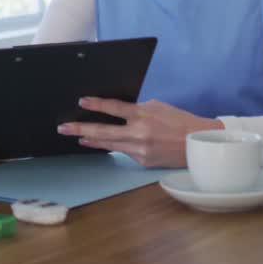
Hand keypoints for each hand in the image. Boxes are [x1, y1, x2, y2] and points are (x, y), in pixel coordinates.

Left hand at [56, 98, 223, 167]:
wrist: (199, 144)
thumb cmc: (179, 121)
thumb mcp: (157, 107)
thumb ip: (137, 109)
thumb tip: (117, 111)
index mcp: (143, 115)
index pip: (114, 108)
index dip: (96, 105)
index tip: (81, 102)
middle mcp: (139, 134)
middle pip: (103, 131)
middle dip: (80, 129)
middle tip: (63, 128)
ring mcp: (140, 150)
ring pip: (109, 145)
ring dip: (92, 140)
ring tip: (78, 137)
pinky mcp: (142, 161)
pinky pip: (124, 153)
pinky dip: (115, 147)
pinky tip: (103, 144)